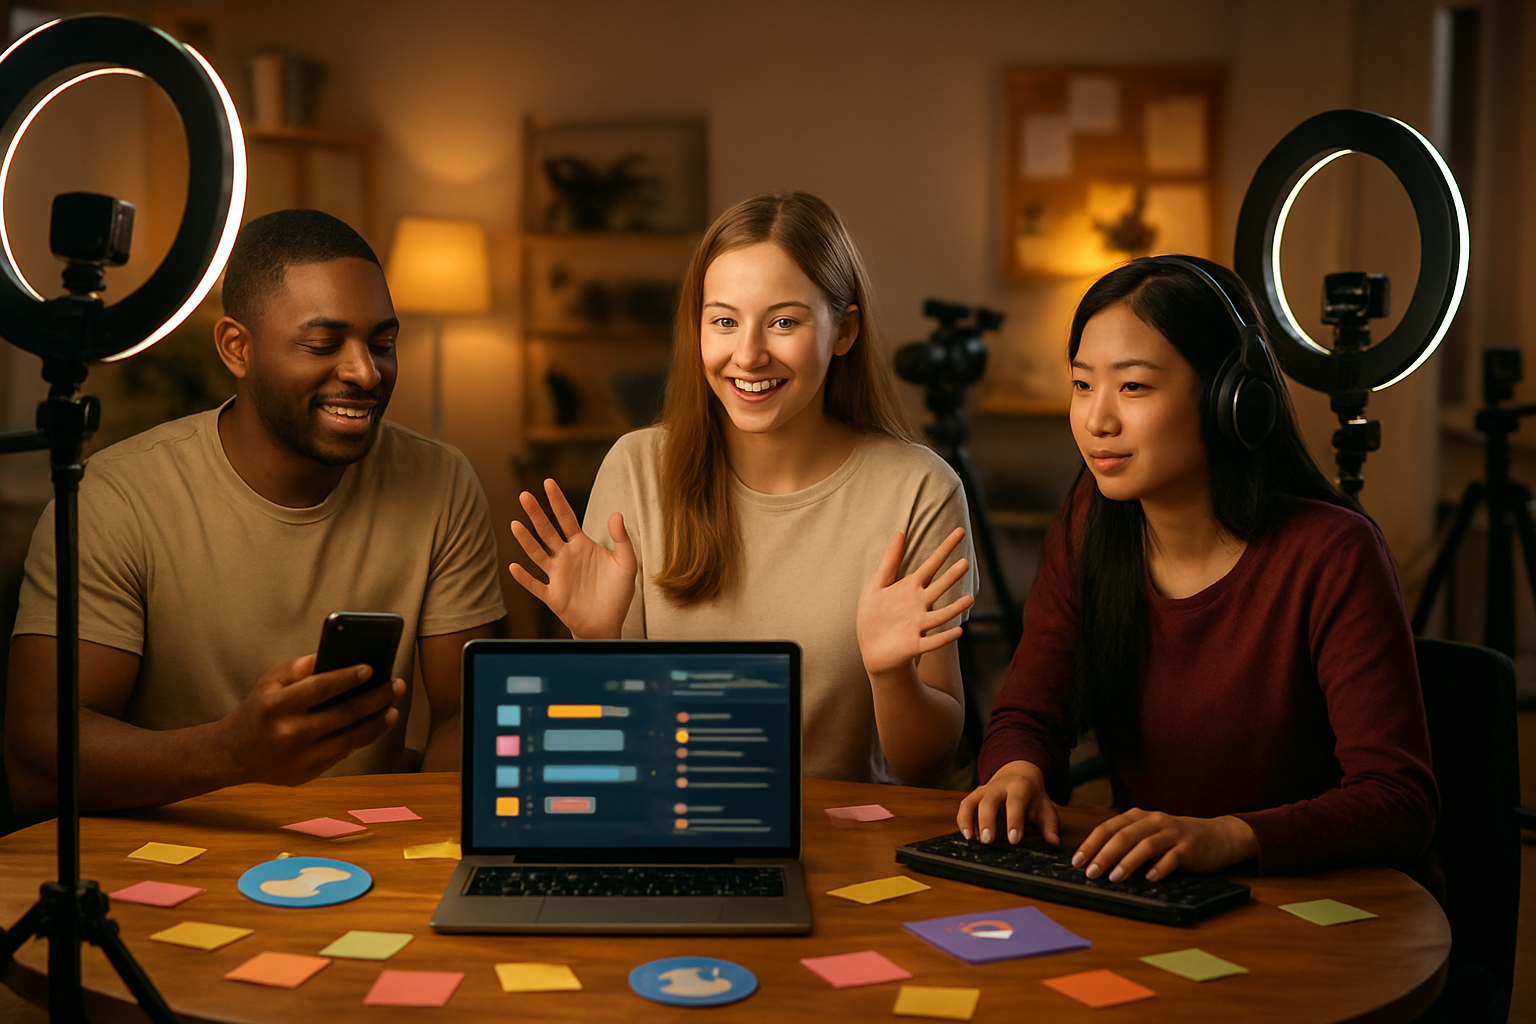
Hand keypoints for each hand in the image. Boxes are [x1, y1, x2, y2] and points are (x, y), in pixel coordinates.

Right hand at [219, 654, 404, 786]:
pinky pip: (343, 754)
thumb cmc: (259, 710)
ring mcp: (299, 757)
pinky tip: (375, 724)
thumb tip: (328, 654)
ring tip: (392, 707)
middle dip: (375, 698)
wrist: (233, 754)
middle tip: (397, 685)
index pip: (319, 688)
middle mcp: (289, 732)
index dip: (347, 678)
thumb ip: (297, 668)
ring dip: (377, 723)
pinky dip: (362, 738)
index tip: (371, 668)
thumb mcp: (268, 683)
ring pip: (350, 739)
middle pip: (343, 714)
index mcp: (276, 705)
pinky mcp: (307, 774)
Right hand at [508, 478, 635, 639]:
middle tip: (525, 495)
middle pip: (547, 531)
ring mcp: (557, 576)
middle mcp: (565, 557)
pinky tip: (514, 567)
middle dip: (536, 514)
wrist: (609, 623)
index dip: (558, 501)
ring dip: (526, 541)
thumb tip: (616, 514)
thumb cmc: (617, 592)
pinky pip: (536, 586)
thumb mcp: (627, 563)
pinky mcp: (553, 596)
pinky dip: (525, 578)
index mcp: (581, 546)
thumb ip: (622, 539)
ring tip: (515, 524)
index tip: (548, 482)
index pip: (566, 518)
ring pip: (537, 554)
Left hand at [857, 528, 973, 676]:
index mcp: (910, 588)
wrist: (872, 649)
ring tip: (969, 600)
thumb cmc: (875, 615)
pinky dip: (944, 637)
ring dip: (954, 608)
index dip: (945, 548)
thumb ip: (890, 561)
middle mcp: (919, 605)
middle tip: (965, 562)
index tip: (960, 532)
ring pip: (941, 615)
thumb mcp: (878, 585)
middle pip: (938, 588)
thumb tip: (900, 533)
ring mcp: (918, 625)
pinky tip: (958, 631)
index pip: (931, 564)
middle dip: (951, 577)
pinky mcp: (914, 644)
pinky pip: (932, 641)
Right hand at [956, 759, 1060, 844]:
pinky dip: (963, 820)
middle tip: (988, 841)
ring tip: (971, 838)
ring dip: (968, 819)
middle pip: (989, 801)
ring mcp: (984, 790)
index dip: (1014, 820)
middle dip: (987, 820)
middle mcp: (999, 786)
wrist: (1018, 771)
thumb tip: (1054, 841)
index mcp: (1020, 787)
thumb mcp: (1044, 806)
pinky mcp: (975, 795)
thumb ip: (1050, 824)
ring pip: (972, 801)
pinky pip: (965, 805)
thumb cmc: (1031, 794)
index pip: (1016, 802)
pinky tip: (967, 835)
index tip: (1014, 839)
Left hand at [1073, 809, 1258, 881]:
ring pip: (1146, 845)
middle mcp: (1154, 821)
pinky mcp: (1190, 847)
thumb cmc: (1175, 839)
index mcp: (1139, 817)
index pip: (1109, 827)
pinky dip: (1160, 867)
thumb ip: (1127, 842)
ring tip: (1115, 878)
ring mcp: (1173, 833)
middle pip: (1124, 835)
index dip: (1091, 843)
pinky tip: (1150, 879)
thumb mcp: (1149, 834)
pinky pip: (1173, 857)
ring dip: (1128, 862)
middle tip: (1091, 873)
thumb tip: (1095, 862)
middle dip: (1104, 854)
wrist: (1217, 836)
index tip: (1077, 861)